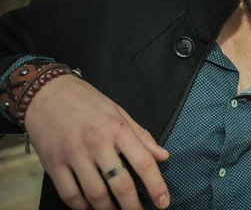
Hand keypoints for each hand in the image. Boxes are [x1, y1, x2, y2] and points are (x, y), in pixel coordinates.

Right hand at [24, 75, 169, 209]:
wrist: (46, 93)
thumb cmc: (86, 101)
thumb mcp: (119, 112)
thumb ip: (141, 136)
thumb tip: (163, 156)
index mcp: (118, 129)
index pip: (143, 162)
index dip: (156, 186)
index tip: (163, 203)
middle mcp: (97, 143)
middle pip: (120, 184)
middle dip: (132, 206)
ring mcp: (74, 155)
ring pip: (95, 194)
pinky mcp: (53, 164)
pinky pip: (70, 194)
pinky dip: (82, 206)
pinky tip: (90, 208)